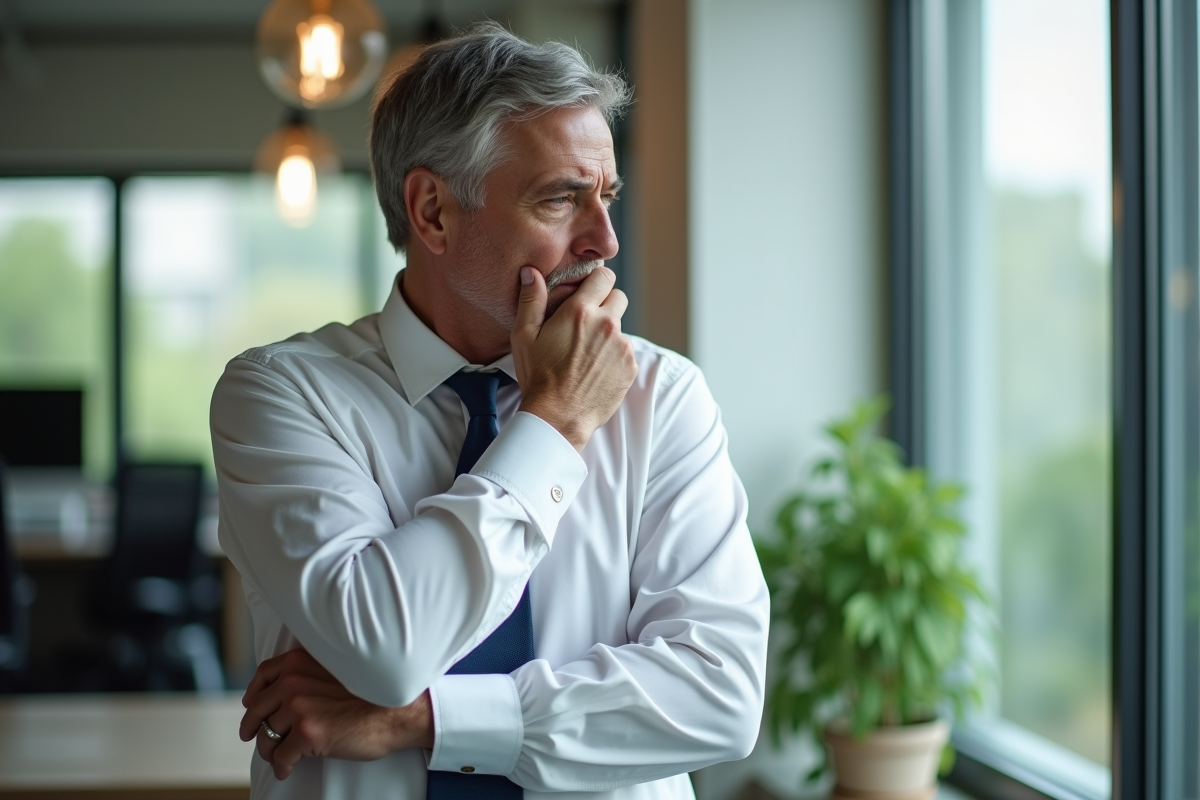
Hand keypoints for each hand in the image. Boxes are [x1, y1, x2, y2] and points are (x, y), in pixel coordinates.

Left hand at [239, 648, 432, 780]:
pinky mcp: (306, 734)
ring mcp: (299, 708)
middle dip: (253, 726)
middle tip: (252, 736)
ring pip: (266, 735)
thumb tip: (287, 695)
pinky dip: (281, 767)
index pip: (264, 675)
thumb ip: (310, 674)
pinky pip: (281, 756)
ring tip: (277, 758)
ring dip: (269, 750)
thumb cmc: (374, 694)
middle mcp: (294, 681)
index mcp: (301, 661)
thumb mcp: (338, 669)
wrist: (398, 712)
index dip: (254, 693)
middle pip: (258, 708)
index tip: (252, 704)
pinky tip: (286, 770)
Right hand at [511, 266, 636, 450]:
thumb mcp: (524, 336)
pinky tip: (595, 369)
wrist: (559, 417)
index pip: (604, 276)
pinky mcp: (630, 366)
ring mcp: (622, 346)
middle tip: (587, 322)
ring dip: (609, 332)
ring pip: (622, 326)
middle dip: (605, 304)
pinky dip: (614, 356)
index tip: (587, 292)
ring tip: (586, 352)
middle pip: (619, 296)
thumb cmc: (538, 376)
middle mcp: (607, 324)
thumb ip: (531, 300)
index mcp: (581, 311)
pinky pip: (626, 351)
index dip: (595, 281)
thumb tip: (531, 272)